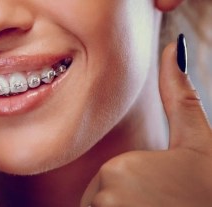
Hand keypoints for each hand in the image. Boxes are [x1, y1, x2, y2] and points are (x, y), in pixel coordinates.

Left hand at [81, 40, 211, 205]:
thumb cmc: (208, 188)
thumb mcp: (198, 145)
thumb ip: (180, 99)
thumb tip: (172, 45)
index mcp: (120, 167)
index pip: (109, 177)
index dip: (133, 186)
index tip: (160, 191)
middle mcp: (105, 192)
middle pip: (101, 197)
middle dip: (125, 201)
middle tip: (159, 202)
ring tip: (153, 206)